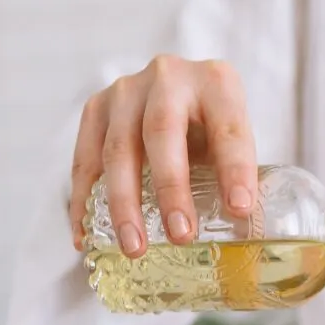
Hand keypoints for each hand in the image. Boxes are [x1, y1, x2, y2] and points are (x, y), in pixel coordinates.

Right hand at [68, 55, 258, 256]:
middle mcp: (169, 77)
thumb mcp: (232, 141)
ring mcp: (126, 90)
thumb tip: (240, 235)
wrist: (175, 93)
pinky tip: (87, 236)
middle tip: (180, 235)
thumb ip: (236, 177)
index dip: (235, 169)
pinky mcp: (96, 108)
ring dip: (124, 204)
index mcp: (217, 83)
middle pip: (162, 132)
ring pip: (118, 149)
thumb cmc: (209, 125)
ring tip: (135, 247)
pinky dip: (84, 202)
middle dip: (171, 189)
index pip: (228, 127)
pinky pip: (85, 160)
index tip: (238, 209)